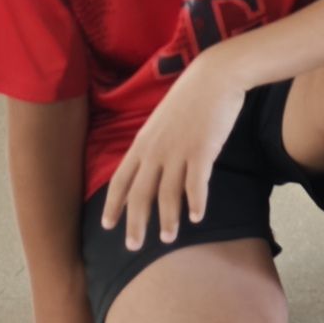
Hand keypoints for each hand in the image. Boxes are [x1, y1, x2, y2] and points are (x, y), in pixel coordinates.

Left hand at [101, 54, 243, 252]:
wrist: (215, 76)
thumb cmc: (191, 97)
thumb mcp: (162, 120)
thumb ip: (154, 144)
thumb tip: (152, 165)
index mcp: (142, 144)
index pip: (120, 180)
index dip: (113, 205)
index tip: (107, 226)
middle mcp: (155, 151)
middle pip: (139, 195)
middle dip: (135, 224)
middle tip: (133, 247)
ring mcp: (178, 151)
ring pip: (167, 195)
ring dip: (167, 220)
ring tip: (169, 238)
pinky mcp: (202, 150)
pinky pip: (196, 184)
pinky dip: (195, 203)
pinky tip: (196, 217)